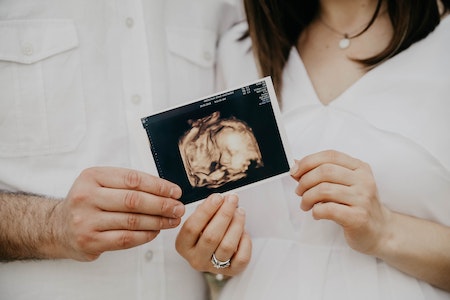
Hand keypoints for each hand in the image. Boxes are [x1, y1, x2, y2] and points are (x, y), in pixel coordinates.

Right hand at [51, 167, 184, 260]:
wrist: (58, 227)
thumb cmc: (88, 202)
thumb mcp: (100, 183)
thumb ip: (127, 183)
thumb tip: (166, 190)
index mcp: (92, 177)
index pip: (132, 179)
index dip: (158, 186)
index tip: (175, 191)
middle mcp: (86, 197)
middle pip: (134, 200)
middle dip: (162, 204)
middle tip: (178, 208)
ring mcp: (86, 220)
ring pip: (132, 221)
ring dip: (158, 221)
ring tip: (172, 220)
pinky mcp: (90, 241)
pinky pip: (125, 238)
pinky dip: (145, 235)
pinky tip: (156, 231)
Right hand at [175, 193, 251, 276]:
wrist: (213, 252)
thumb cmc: (205, 232)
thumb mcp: (199, 221)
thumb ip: (206, 211)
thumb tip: (220, 200)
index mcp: (183, 245)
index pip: (192, 227)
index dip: (206, 210)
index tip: (217, 197)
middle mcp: (196, 259)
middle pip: (211, 236)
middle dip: (224, 214)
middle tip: (232, 199)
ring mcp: (213, 267)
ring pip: (227, 246)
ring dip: (236, 225)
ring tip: (240, 212)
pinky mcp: (230, 271)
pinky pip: (241, 258)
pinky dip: (245, 242)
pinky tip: (243, 231)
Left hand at [290, 150, 391, 254]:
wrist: (381, 231)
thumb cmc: (357, 206)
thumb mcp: (343, 185)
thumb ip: (322, 173)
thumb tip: (296, 163)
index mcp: (359, 168)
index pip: (330, 156)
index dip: (308, 161)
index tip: (295, 171)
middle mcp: (364, 180)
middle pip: (325, 171)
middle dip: (305, 181)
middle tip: (299, 191)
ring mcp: (363, 199)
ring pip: (324, 190)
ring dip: (307, 197)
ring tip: (306, 204)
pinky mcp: (358, 217)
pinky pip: (328, 209)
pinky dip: (316, 211)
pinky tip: (316, 214)